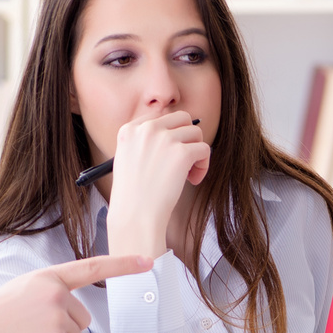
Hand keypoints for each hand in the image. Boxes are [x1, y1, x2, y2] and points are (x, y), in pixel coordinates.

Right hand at [104, 111, 210, 257]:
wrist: (135, 216)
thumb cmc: (132, 195)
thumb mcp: (127, 159)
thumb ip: (144, 142)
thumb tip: (175, 134)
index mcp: (130, 129)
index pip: (160, 117)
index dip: (170, 133)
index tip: (169, 153)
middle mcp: (147, 129)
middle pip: (182, 118)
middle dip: (187, 137)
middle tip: (183, 160)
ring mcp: (165, 139)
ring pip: (196, 133)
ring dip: (196, 153)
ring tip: (187, 174)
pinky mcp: (182, 153)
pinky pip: (205, 149)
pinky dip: (203, 165)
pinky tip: (192, 180)